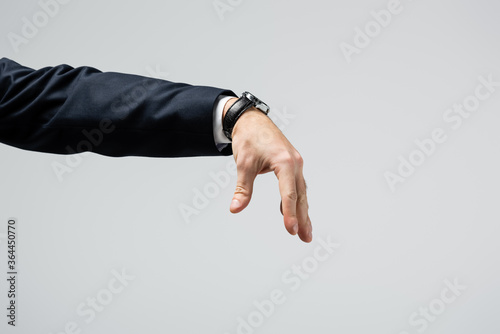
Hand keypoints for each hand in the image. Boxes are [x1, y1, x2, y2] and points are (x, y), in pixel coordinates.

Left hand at [223, 98, 312, 242]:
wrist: (252, 120)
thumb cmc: (249, 138)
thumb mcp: (244, 164)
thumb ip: (242, 188)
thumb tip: (236, 208)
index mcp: (285, 162)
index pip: (289, 194)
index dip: (290, 214)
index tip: (290, 230)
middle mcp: (295, 163)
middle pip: (300, 196)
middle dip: (302, 219)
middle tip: (305, 238)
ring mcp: (295, 164)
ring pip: (301, 193)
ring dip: (303, 212)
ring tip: (305, 232)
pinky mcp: (292, 165)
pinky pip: (297, 186)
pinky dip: (296, 201)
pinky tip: (292, 213)